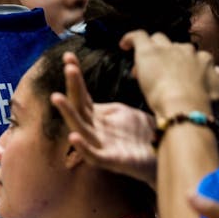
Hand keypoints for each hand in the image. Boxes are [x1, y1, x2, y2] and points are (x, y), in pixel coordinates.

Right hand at [49, 51, 157, 186]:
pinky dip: (82, 147)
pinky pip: (93, 155)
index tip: (68, 57)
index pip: (82, 94)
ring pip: (79, 128)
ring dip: (67, 113)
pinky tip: (74, 136)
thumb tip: (102, 92)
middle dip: (73, 86)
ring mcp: (101, 145)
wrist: (161, 158)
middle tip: (68, 67)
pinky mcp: (111, 160)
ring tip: (57, 97)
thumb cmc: (144, 136)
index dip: (75, 77)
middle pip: (79, 106)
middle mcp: (95, 129)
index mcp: (99, 117)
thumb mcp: (126, 114)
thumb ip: (112, 106)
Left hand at [120, 30, 218, 117]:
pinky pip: (138, 36)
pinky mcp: (149, 52)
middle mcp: (188, 51)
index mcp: (204, 60)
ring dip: (151, 51)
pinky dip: (131, 38)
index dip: (181, 70)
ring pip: (158, 41)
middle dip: (166, 62)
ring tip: (142, 69)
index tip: (173, 84)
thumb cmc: (204, 105)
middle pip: (175, 50)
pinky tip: (124, 44)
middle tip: (157, 80)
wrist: (184, 105)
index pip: (192, 58)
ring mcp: (168, 50)